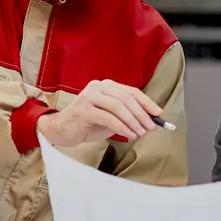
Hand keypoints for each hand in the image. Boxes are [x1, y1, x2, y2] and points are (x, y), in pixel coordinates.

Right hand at [36, 79, 162, 146]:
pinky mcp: (83, 110)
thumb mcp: (110, 117)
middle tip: (151, 127)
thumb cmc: (87, 123)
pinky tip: (129, 135)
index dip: (147, 102)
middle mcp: (98, 87)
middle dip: (142, 114)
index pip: (131, 91)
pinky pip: (108, 118)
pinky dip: (122, 127)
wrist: (61, 130)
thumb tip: (149, 121)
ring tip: (141, 133)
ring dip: (133, 121)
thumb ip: (126, 115)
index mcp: (106, 85)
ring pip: (118, 107)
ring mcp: (89, 97)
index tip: (158, 113)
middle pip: (126, 98)